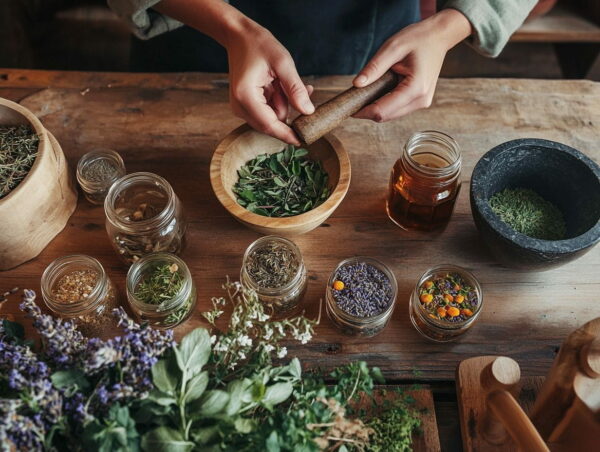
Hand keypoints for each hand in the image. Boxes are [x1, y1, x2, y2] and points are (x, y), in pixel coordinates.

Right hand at [154, 0, 313, 144]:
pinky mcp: (245, 106)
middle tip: (304, 89)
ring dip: (284, 103)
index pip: (270, 125)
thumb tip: (308, 112)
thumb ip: (295, 88)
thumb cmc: (259, 44)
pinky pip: (267, 111)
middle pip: (271, 124)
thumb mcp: (283, 62)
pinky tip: (281, 85)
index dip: (288, 134)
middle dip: (289, 110)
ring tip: (285, 80)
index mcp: (245, 96)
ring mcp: (241, 107)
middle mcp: (239, 106)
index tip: (305, 140)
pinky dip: (278, 101)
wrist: (239, 36)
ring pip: (271, 118)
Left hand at [353, 9, 471, 121]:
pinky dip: (385, 103)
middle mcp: (421, 100)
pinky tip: (380, 90)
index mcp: (416, 88)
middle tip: (354, 97)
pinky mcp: (420, 102)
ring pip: (390, 115)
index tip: (349, 107)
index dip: (363, 111)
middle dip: (368, 110)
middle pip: (386, 116)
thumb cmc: (418, 38)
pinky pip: (396, 109)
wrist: (438, 37)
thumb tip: (357, 85)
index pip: (383, 111)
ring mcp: (422, 103)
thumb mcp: (393, 47)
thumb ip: (375, 67)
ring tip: (368, 90)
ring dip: (376, 107)